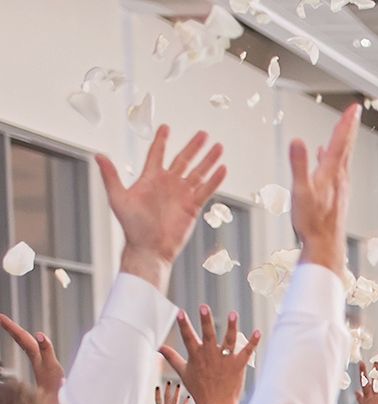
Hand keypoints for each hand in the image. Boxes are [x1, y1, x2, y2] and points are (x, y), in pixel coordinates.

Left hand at [0, 315, 62, 403]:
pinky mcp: (42, 366)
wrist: (54, 402)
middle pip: (20, 339)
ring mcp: (38, 362)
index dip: (11, 326)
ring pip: (25, 344)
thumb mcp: (52, 365)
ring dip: (18, 335)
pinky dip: (27, 343)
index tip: (0, 316)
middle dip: (12, 328)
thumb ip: (46, 349)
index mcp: (34, 354)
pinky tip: (28, 343)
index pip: (21, 337)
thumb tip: (38, 334)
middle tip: (1, 318)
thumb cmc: (54, 386)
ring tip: (12, 327)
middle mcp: (34, 356)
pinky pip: (31, 349)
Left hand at [97, 126, 225, 288]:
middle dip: (194, 146)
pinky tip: (222, 169)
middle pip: (184, 159)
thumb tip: (98, 155)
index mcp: (150, 178)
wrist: (149, 247)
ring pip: (198, 172)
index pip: (157, 154)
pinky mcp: (193, 207)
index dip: (162, 140)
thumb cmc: (132, 225)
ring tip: (218, 147)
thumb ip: (111, 175)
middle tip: (203, 134)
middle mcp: (168, 184)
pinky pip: (206, 190)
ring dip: (208, 159)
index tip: (166, 127)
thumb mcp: (118, 198)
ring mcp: (182, 194)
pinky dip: (215, 180)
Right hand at [159, 305, 258, 403]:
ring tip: (233, 314)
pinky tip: (258, 332)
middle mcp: (211, 356)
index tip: (180, 313)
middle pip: (208, 335)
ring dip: (231, 327)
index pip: (188, 338)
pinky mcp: (238, 365)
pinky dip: (252, 343)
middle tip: (203, 307)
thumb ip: (172, 357)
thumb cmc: (199, 388)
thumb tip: (159, 347)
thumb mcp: (183, 372)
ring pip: (228, 341)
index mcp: (196, 356)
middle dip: (205, 321)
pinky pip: (247, 352)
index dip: (184, 325)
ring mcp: (225, 360)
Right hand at [289, 104, 359, 274]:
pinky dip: (330, 157)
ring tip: (343, 128)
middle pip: (345, 147)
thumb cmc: (312, 223)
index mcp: (332, 173)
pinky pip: (334, 169)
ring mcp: (338, 187)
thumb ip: (299, 165)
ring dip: (341, 141)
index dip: (346, 123)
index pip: (340, 142)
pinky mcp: (334, 195)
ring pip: (341, 158)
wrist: (324, 247)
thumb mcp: (301, 192)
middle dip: (348, 127)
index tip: (354, 108)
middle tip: (353, 111)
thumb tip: (298, 141)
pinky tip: (324, 156)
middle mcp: (339, 179)